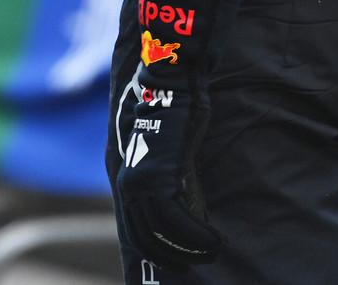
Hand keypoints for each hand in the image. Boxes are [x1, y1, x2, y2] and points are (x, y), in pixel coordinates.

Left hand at [114, 0, 224, 265]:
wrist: (169, 72)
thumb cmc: (171, 99)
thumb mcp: (167, 140)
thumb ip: (172, 169)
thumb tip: (187, 200)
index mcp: (125, 169)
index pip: (132, 222)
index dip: (150, 246)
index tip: (168, 262)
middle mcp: (127, 178)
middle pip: (142, 235)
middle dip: (167, 257)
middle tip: (193, 264)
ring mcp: (140, 177)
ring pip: (159, 232)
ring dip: (186, 250)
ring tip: (209, 254)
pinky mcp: (159, 173)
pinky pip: (176, 220)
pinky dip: (195, 236)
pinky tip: (212, 242)